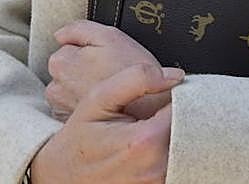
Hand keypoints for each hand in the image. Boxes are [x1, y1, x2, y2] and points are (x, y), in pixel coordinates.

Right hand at [31, 63, 183, 183]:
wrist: (61, 175)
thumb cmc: (78, 136)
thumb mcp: (98, 99)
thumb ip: (136, 79)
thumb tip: (174, 76)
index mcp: (145, 140)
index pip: (184, 109)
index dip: (178, 96)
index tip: (165, 92)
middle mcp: (156, 167)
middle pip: (187, 130)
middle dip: (176, 115)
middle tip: (154, 110)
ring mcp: (156, 182)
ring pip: (183, 148)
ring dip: (172, 134)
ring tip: (147, 126)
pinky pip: (174, 164)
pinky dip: (167, 151)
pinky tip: (148, 145)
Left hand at [47, 20, 170, 120]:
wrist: (150, 112)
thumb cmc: (132, 75)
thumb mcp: (109, 36)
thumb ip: (79, 29)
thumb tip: (60, 34)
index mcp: (60, 64)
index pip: (68, 48)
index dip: (91, 50)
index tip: (106, 57)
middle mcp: (55, 89)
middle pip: (69, 70)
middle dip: (85, 69)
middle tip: (110, 72)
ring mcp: (63, 110)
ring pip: (73, 89)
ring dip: (86, 87)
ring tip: (110, 89)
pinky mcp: (74, 125)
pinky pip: (78, 108)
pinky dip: (89, 105)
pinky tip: (107, 105)